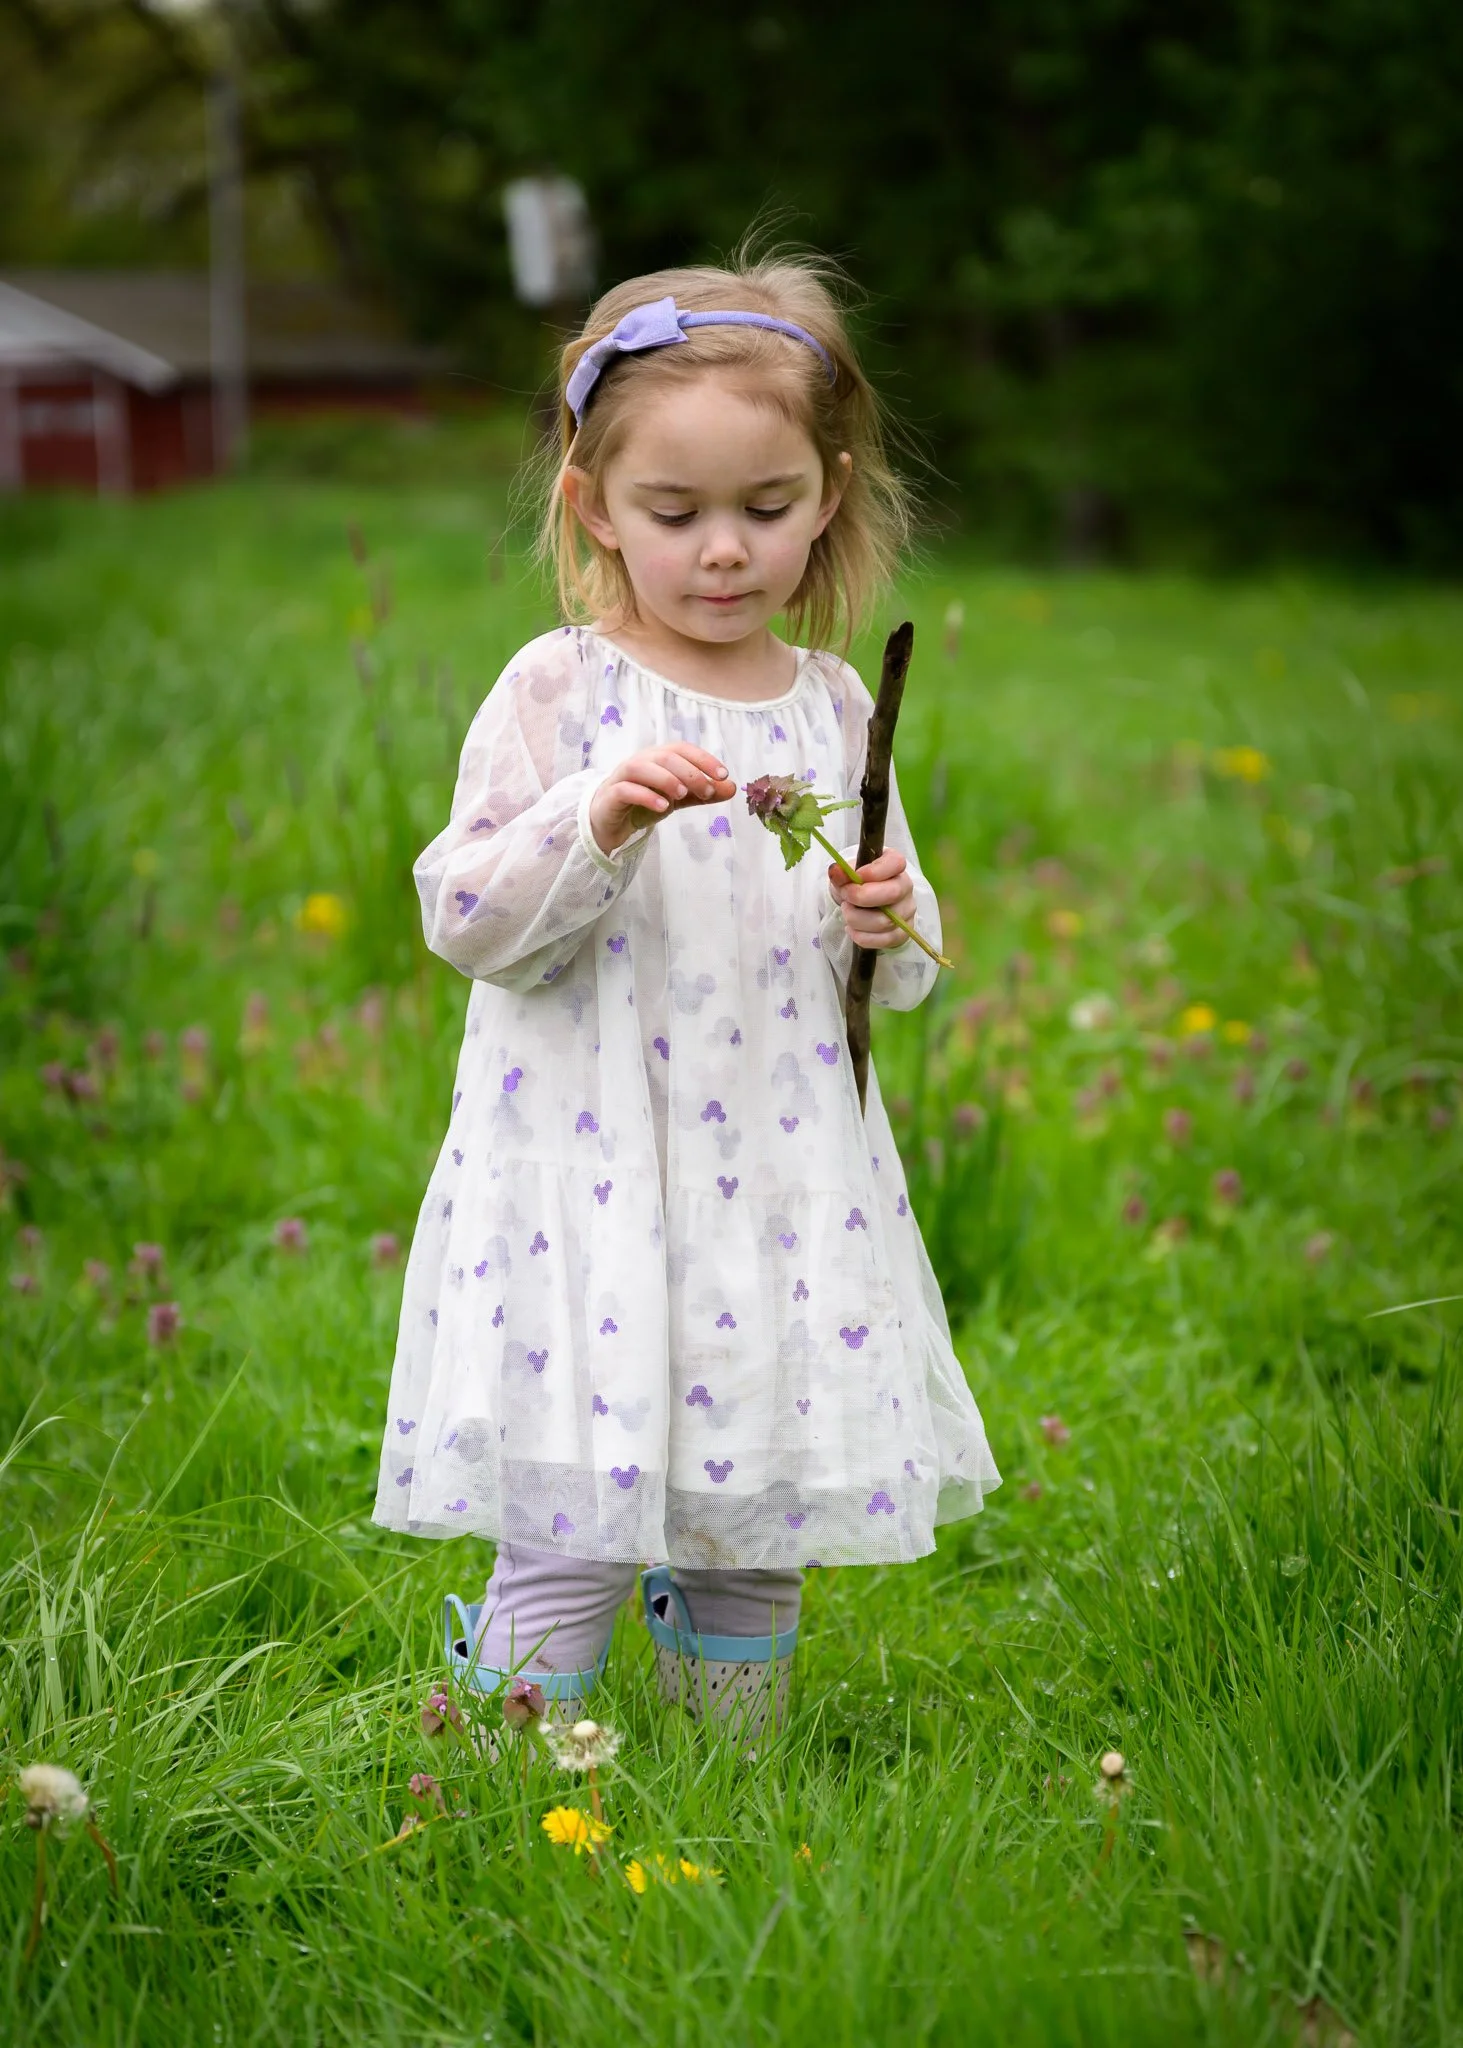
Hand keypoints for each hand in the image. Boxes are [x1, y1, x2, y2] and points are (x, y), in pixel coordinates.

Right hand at [589, 744, 736, 855]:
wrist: (610, 822)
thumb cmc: (644, 803)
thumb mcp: (679, 798)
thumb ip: (703, 793)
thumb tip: (733, 787)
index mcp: (657, 758)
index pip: (682, 749)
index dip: (703, 759)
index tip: (723, 775)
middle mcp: (640, 761)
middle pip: (664, 757)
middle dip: (690, 772)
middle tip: (707, 791)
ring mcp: (622, 777)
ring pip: (641, 768)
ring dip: (666, 779)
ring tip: (683, 795)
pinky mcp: (611, 795)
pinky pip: (626, 790)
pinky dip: (645, 796)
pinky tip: (663, 807)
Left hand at [827, 848, 915, 949]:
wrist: (861, 905)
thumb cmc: (856, 885)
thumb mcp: (846, 874)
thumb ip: (841, 873)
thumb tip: (835, 871)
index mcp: (894, 864)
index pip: (896, 862)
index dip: (874, 871)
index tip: (855, 876)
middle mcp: (906, 886)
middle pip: (893, 893)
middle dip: (862, 897)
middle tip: (845, 897)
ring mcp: (906, 911)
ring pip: (885, 921)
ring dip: (857, 918)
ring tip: (847, 912)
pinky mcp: (902, 933)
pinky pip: (885, 940)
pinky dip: (862, 937)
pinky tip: (851, 929)